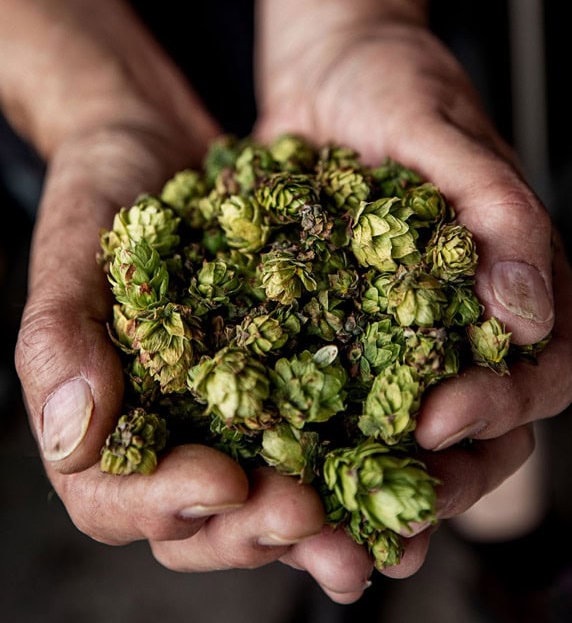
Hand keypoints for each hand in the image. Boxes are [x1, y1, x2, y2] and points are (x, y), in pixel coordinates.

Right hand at [16, 108, 359, 591]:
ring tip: (370, 536)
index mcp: (105, 420)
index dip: (166, 505)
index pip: (116, 499)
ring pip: (269, 488)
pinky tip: (407, 453)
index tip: (223, 482)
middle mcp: (173, 429)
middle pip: (204, 517)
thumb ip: (57, 342)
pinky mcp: (288, 371)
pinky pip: (324, 421)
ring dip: (318, 521)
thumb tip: (75, 440)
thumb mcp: (71, 252)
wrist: (157, 141)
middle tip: (308, 518)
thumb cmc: (99, 193)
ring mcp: (234, 406)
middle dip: (254, 528)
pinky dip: (359, 449)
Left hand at [254, 21, 571, 581]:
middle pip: (485, 424)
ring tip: (344, 525)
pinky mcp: (338, 322)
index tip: (439, 418)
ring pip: (412, 426)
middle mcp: (462, 316)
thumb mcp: (441, 130)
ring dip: (388, 482)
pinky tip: (288, 467)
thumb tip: (528, 314)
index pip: (541, 371)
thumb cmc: (394, 83)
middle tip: (396, 503)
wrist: (324, 67)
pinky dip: (323, 437)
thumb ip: (497, 210)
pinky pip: (340, 391)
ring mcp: (399, 325)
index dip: (502, 408)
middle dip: (450, 471)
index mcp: (512, 279)